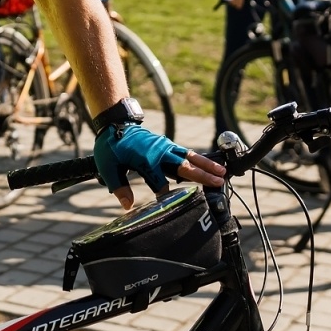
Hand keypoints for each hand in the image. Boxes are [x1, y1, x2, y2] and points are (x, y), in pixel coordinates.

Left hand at [93, 123, 226, 209]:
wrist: (115, 124)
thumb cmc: (110, 147)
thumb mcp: (108, 167)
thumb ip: (119, 186)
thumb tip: (128, 206)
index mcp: (146, 160)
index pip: (159, 183)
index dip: (165, 196)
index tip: (174, 206)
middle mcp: (160, 153)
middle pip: (184, 167)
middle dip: (202, 176)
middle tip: (219, 182)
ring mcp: (165, 147)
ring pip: (190, 157)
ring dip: (206, 165)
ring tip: (222, 173)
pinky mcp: (167, 144)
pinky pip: (186, 152)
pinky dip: (199, 159)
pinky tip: (210, 165)